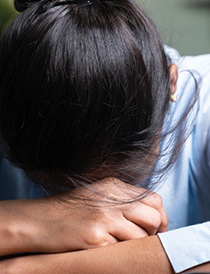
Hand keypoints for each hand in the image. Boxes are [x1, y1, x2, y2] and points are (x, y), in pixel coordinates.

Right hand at [28, 177, 167, 252]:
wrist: (41, 220)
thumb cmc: (70, 210)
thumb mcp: (98, 196)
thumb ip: (122, 201)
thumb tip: (149, 216)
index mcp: (114, 186)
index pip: (153, 199)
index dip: (161, 217)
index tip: (158, 229)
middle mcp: (112, 199)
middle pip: (153, 217)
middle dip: (155, 233)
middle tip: (145, 241)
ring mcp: (104, 218)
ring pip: (142, 236)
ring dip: (137, 245)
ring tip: (122, 245)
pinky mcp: (96, 237)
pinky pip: (122, 250)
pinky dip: (119, 253)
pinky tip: (106, 250)